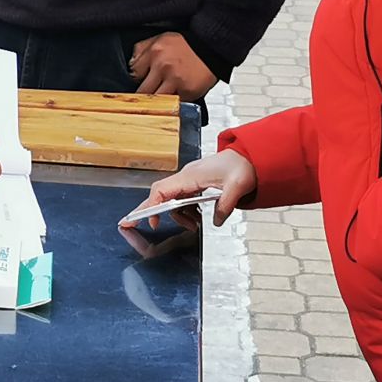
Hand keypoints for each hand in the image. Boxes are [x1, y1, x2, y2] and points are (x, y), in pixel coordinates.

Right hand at [128, 149, 256, 229]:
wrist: (249, 156)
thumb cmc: (242, 166)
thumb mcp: (237, 187)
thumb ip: (225, 206)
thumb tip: (216, 221)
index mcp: (191, 175)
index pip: (163, 190)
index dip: (152, 205)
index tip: (149, 220)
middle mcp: (186, 176)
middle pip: (160, 194)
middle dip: (148, 209)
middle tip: (132, 224)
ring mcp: (189, 180)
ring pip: (172, 200)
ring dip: (178, 215)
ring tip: (194, 224)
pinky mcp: (195, 183)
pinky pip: (182, 199)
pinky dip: (186, 211)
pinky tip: (197, 216)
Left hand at [129, 32, 218, 101]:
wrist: (212, 47)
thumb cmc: (187, 45)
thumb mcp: (161, 38)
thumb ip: (143, 49)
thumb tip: (131, 64)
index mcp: (154, 52)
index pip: (134, 74)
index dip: (137, 79)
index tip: (140, 83)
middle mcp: (163, 66)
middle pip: (143, 91)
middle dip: (144, 95)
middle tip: (147, 96)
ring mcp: (175, 80)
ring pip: (157, 101)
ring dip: (157, 102)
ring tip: (161, 99)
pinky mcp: (187, 92)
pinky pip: (174, 103)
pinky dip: (173, 103)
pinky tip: (175, 96)